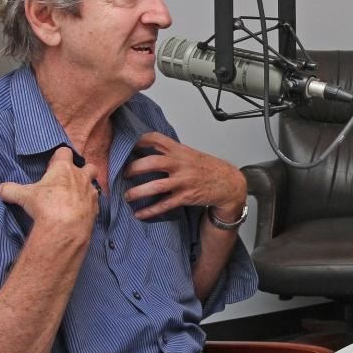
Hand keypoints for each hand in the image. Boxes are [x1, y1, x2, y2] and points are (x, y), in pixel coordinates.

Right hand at [0, 146, 98, 234]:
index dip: (59, 156)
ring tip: (75, 195)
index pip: (65, 152)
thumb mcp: (23, 196)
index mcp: (64, 168)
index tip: (53, 164)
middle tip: (71, 178)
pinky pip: (94, 202)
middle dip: (83, 169)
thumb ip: (10, 190)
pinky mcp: (95, 207)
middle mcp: (81, 177)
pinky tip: (80, 210)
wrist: (65, 227)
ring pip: (94, 184)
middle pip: (89, 166)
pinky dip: (88, 204)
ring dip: (86, 187)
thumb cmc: (46, 206)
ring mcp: (91, 192)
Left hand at [123, 131, 246, 219]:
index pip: (156, 139)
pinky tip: (140, 213)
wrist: (229, 183)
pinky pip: (164, 205)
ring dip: (137, 192)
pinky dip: (149, 211)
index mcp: (180, 151)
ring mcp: (183, 181)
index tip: (126, 146)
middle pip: (151, 163)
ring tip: (127, 196)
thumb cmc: (208, 168)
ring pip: (155, 186)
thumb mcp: (191, 154)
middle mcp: (181, 164)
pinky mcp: (186, 197)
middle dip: (133, 169)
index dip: (138, 141)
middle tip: (123, 174)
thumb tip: (147, 152)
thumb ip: (172, 152)